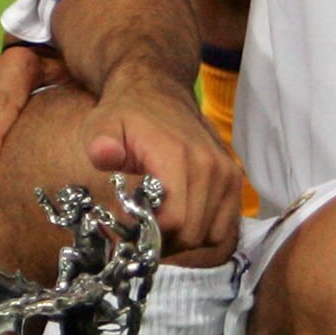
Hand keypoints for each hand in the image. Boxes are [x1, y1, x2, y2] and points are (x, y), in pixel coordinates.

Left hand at [83, 67, 240, 260]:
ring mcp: (227, 174)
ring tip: (160, 228)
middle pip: (192, 233)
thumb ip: (101, 142)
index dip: (149, 237)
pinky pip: (225, 226)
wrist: (157, 90)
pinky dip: (203, 232)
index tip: (129, 235)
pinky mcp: (234, 179)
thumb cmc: (126, 114)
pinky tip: (180, 220)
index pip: (174, 221)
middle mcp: (210, 167)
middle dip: (164, 243)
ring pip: (211, 235)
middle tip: (141, 236)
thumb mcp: (102, 124)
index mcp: (178, 157)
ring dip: (184, 241)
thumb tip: (104, 155)